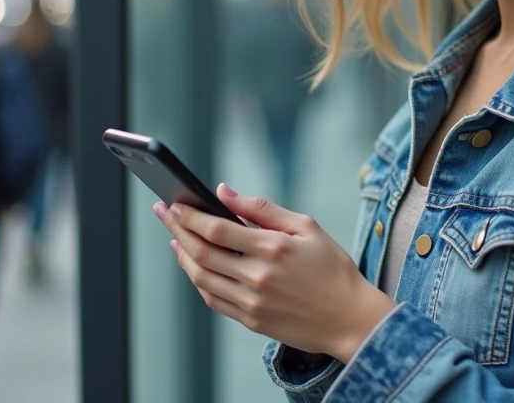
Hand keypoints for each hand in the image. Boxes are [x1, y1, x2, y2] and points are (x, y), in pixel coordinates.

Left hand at [154, 184, 396, 363]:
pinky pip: (213, 299)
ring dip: (183, 256)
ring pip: (201, 278)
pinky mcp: (251, 321)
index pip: (216, 229)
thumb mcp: (305, 227)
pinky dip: (199, 280)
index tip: (174, 204)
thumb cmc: (332, 267)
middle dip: (177, 230)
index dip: (190, 216)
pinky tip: (195, 265)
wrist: (349, 318)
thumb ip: (262, 209)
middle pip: (202, 252)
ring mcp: (251, 302)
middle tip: (164, 214)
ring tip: (175, 238)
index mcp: (272, 249)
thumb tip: (224, 192)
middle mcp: (257, 277)